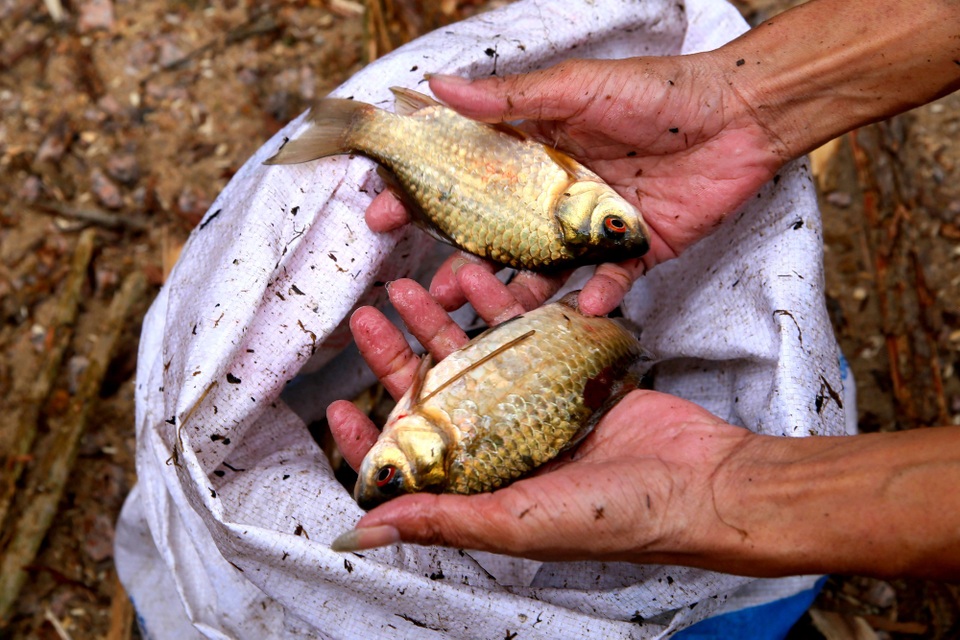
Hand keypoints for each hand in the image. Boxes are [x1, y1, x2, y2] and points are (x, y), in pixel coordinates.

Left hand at [328, 278, 751, 564]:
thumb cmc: (614, 517)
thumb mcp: (519, 522)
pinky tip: (471, 278)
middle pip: (433, 397)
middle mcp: (501, 445)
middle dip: (395, 359)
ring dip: (439, 322)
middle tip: (365, 321)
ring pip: (471, 357)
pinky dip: (497, 305)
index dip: (369, 438)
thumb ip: (442, 518)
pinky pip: (521, 333)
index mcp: (482, 487)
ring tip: (405, 288)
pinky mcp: (568, 371)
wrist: (700, 482)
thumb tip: (364, 529)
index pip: (410, 462)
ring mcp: (533, 405)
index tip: (335, 407)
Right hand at [367, 56, 784, 314]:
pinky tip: (583, 310)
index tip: (382, 213)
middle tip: (424, 290)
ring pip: (542, 269)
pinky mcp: (633, 252)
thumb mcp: (577, 88)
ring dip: (514, 294)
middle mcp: (555, 195)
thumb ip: (511, 98)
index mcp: (535, 151)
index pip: (467, 177)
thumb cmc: (656, 91)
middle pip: (496, 236)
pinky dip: (597, 298)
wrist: (739, 116)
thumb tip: (438, 87)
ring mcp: (591, 228)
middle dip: (458, 262)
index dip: (424, 196)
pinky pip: (607, 284)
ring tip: (482, 315)